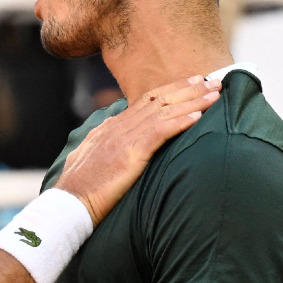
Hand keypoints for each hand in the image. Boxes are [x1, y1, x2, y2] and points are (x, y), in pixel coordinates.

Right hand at [56, 76, 220, 225]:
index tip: (192, 82)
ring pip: (163, 112)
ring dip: (192, 102)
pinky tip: (198, 118)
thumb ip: (105, 145)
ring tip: (214, 94)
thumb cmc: (79, 188)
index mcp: (111, 127)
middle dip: (188, 89)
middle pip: (159, 99)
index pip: (146, 100)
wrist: (68, 203)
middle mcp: (118, 127)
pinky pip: (159, 133)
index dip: (172, 89)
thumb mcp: (91, 159)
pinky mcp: (129, 155)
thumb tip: (114, 141)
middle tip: (213, 80)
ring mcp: (123, 139)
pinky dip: (180, 123)